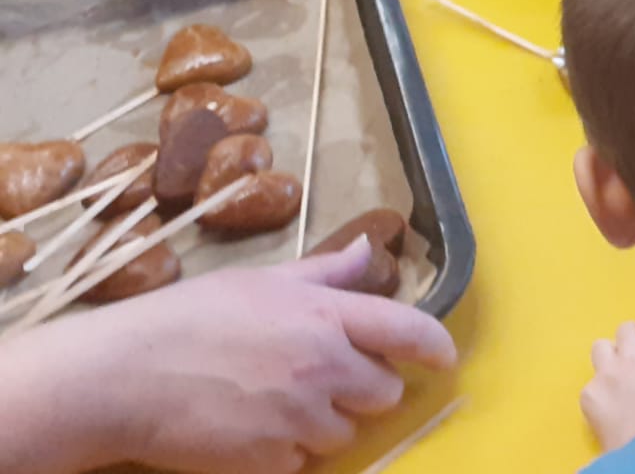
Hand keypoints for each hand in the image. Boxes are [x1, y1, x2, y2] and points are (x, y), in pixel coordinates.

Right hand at [25, 240, 456, 473]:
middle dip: (365, 388)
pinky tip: (252, 431)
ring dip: (325, 424)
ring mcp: (299, 417)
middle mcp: (323, 366)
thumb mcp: (260, 281)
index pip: (408, 330)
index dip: (435, 346)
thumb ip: (323, 273)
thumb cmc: (187, 318)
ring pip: (345, 433)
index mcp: (325, 315)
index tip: (443, 357)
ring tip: (276, 403)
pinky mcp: (271, 462)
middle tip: (325, 379)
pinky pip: (302, 464)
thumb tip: (368, 250)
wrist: (122, 377)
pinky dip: (287, 454)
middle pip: (384, 392)